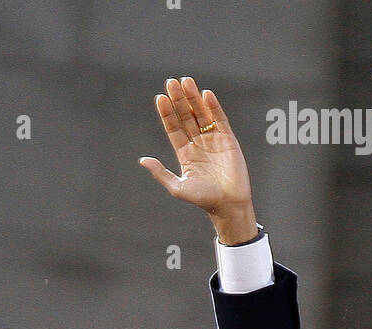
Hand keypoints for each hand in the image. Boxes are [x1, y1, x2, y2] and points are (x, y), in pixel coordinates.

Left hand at [139, 77, 257, 244]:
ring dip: (193, 98)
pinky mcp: (228, 138)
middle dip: (178, 100)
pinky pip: (219, 118)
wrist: (228, 204)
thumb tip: (143, 160)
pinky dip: (213, 106)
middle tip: (171, 82)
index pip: (173, 128)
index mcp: (185, 153)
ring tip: (186, 82)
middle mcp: (197, 143)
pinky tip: (205, 94)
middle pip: (186, 116)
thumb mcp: (177, 187)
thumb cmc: (203, 199)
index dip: (167, 113)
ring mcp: (212, 139)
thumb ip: (160, 173)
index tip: (160, 98)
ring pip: (201, 113)